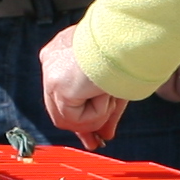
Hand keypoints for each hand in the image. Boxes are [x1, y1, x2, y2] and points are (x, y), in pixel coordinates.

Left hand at [38, 28, 126, 144]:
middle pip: (61, 108)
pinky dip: (95, 113)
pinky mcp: (57, 85)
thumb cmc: (126, 51)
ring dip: (94, 117)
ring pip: (66, 118)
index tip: (93, 134)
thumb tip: (104, 136)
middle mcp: (53, 59)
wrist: (126, 38)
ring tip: (110, 96)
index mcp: (65, 50)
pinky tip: (103, 92)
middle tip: (96, 142)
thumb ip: (105, 111)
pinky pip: (74, 119)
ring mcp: (52, 73)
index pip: (66, 93)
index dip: (80, 117)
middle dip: (81, 128)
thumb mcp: (113, 85)